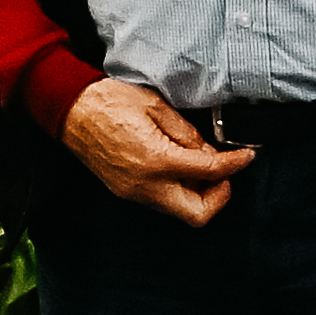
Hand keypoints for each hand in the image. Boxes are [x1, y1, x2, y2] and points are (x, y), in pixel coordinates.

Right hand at [61, 78, 257, 225]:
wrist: (69, 109)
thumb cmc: (109, 101)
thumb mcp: (157, 107)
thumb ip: (188, 134)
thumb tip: (207, 152)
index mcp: (156, 161)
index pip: (210, 172)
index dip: (235, 164)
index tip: (246, 156)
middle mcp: (145, 185)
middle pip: (198, 214)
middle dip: (218, 195)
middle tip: (223, 171)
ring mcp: (134, 193)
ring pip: (180, 211)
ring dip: (198, 193)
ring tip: (200, 165)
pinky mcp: (126, 191)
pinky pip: (162, 201)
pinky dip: (179, 189)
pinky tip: (180, 166)